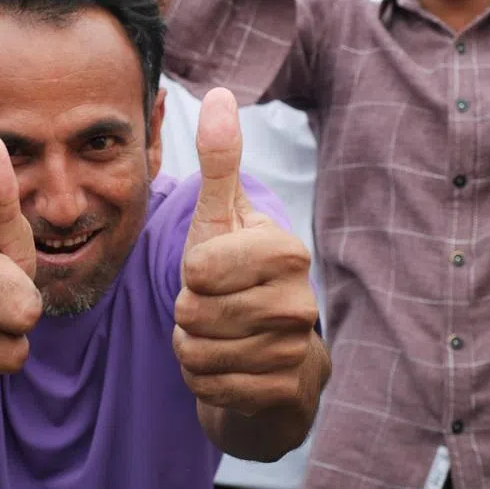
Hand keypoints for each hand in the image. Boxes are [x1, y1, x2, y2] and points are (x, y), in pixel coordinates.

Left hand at [174, 89, 323, 415]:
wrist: (271, 357)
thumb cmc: (237, 277)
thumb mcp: (222, 218)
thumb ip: (219, 162)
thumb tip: (219, 93)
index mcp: (287, 250)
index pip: (198, 268)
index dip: (189, 276)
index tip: (210, 275)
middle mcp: (301, 301)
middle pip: (195, 313)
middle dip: (187, 315)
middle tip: (212, 309)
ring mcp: (297, 351)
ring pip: (198, 353)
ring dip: (193, 348)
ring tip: (220, 336)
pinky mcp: (287, 395)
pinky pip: (210, 389)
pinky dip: (205, 382)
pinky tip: (229, 368)